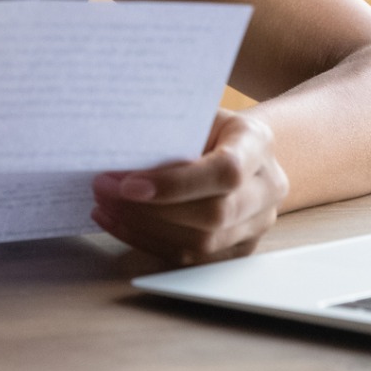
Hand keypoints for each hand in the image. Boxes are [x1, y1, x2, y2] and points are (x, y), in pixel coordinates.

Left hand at [89, 109, 287, 265]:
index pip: (225, 171)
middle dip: (151, 209)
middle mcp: (266, 187)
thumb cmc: (207, 124)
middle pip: (215, 215)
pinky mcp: (236, 249)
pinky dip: (147, 241)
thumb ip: (168, 129)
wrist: (238, 145)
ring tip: (105, 205)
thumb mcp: (195, 112)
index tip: (128, 184)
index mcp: (257, 143)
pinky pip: (191, 258)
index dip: (176, 184)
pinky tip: (117, 221)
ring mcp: (256, 223)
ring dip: (144, 228)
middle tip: (104, 190)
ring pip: (202, 244)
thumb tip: (114, 146)